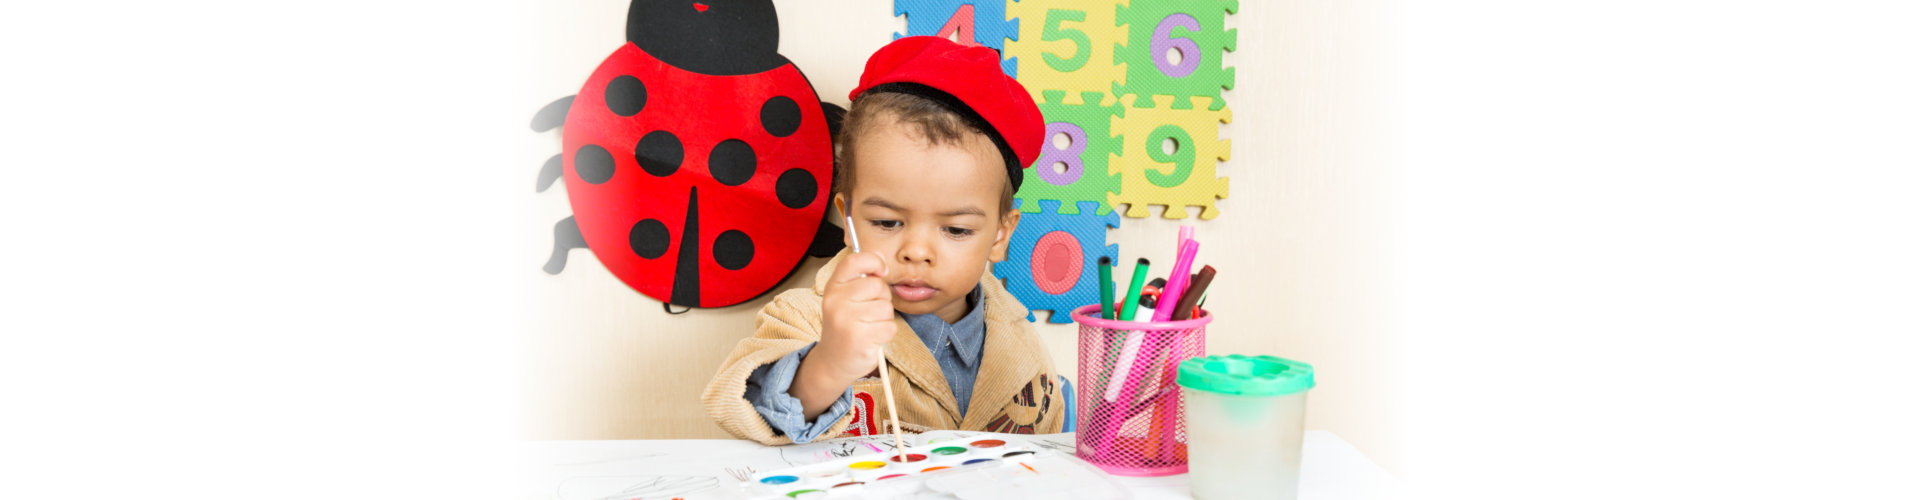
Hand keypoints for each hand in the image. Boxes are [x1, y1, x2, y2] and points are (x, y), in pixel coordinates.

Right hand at [815, 250, 896, 383]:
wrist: (833, 361)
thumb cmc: (845, 326)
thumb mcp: (845, 298)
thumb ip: (862, 277)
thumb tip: (882, 258)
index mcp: (833, 287)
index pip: (855, 261)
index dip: (874, 261)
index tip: (881, 271)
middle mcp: (836, 301)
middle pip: (878, 285)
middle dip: (882, 298)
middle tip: (869, 312)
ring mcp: (847, 321)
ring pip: (886, 308)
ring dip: (884, 319)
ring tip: (868, 327)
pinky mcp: (860, 339)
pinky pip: (890, 327)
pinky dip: (886, 334)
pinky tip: (871, 338)